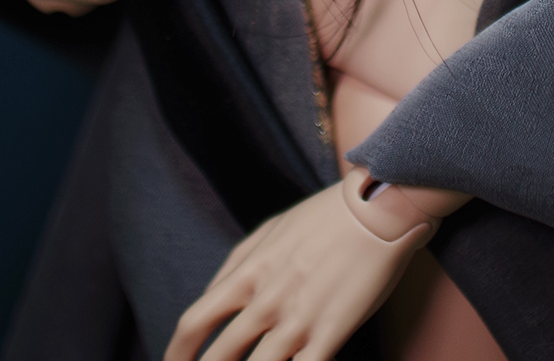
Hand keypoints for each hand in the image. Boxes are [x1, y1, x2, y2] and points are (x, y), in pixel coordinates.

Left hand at [165, 176, 435, 360]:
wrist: (377, 207)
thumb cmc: (325, 217)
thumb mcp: (270, 230)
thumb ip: (237, 264)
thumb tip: (211, 296)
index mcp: (248, 274)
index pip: (195, 322)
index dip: (177, 352)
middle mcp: (266, 301)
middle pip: (218, 358)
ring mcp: (298, 321)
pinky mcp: (330, 334)